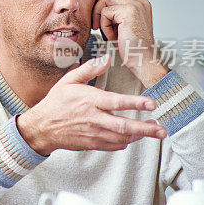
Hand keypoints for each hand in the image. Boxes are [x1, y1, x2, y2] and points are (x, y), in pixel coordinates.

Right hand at [16, 56, 167, 156]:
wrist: (42, 127)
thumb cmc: (56, 103)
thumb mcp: (68, 81)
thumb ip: (89, 69)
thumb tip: (106, 58)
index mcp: (89, 101)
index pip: (116, 102)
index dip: (135, 103)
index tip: (151, 103)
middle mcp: (93, 118)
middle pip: (124, 126)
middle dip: (145, 129)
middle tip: (162, 130)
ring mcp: (93, 133)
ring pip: (121, 138)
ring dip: (138, 136)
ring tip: (152, 132)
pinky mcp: (91, 143)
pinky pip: (113, 146)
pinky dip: (125, 143)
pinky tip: (131, 137)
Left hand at [92, 0, 168, 87]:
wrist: (144, 62)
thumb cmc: (131, 47)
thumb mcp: (119, 25)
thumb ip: (112, 12)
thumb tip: (96, 1)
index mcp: (139, 3)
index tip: (94, 2)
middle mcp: (140, 1)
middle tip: (96, 14)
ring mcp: (136, 5)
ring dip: (99, 13)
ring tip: (103, 29)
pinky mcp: (130, 12)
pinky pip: (106, 11)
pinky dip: (104, 24)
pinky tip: (111, 36)